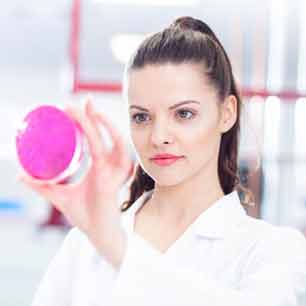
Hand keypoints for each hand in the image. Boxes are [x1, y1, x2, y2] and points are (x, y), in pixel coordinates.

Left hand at [18, 99, 132, 265]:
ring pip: (111, 139)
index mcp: (99, 165)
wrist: (97, 232)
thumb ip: (42, 185)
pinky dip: (109, 138)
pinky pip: (113, 154)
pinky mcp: (114, 178)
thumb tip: (20, 175)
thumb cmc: (84, 214)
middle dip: (94, 115)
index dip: (86, 121)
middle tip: (82, 100)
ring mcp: (114, 170)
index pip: (94, 138)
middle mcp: (109, 164)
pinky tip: (100, 126)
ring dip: (102, 123)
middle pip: (104, 134)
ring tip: (87, 110)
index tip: (72, 108)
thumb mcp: (59, 195)